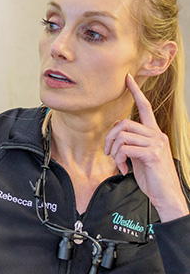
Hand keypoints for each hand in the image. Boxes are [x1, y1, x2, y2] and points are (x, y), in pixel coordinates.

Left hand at [104, 73, 188, 221]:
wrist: (165, 195)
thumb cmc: (152, 176)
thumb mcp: (138, 155)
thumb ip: (130, 141)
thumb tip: (117, 128)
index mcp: (154, 133)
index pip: (145, 107)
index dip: (136, 92)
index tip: (128, 78)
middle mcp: (157, 135)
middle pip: (124, 123)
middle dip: (110, 137)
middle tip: (108, 153)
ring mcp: (156, 144)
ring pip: (122, 135)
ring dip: (113, 150)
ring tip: (118, 163)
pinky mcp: (153, 154)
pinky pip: (125, 149)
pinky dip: (119, 160)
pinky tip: (124, 170)